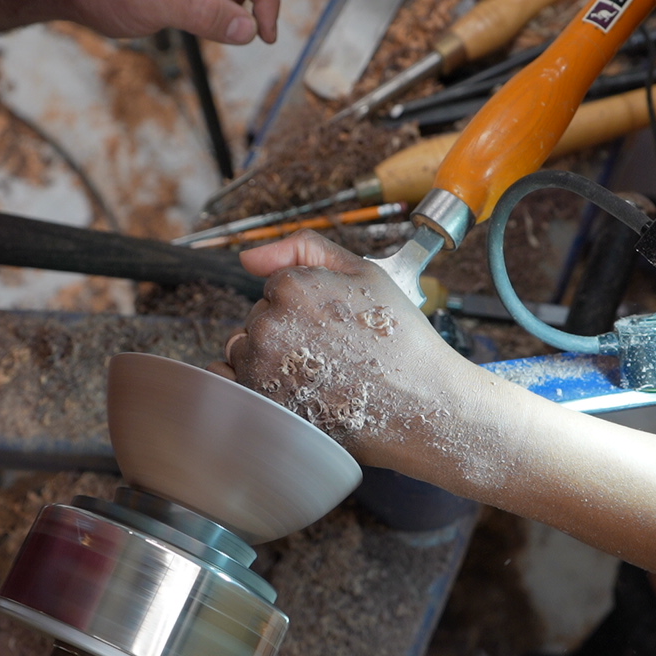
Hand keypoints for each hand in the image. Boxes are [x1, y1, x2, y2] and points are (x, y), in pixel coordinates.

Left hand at [209, 231, 473, 466]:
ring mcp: (261, 369)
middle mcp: (268, 326)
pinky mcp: (261, 406)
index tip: (337, 325)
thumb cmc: (399, 340)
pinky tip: (294, 393)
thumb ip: (303, 249)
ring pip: (246, 352)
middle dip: (288, 332)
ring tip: (321, 375)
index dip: (308, 307)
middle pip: (259, 320)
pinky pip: (233, 385)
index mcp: (290, 287)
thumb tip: (247, 257)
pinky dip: (255, 387)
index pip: (276, 288)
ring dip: (272, 361)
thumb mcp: (363, 272)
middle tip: (335, 353)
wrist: (422, 404)